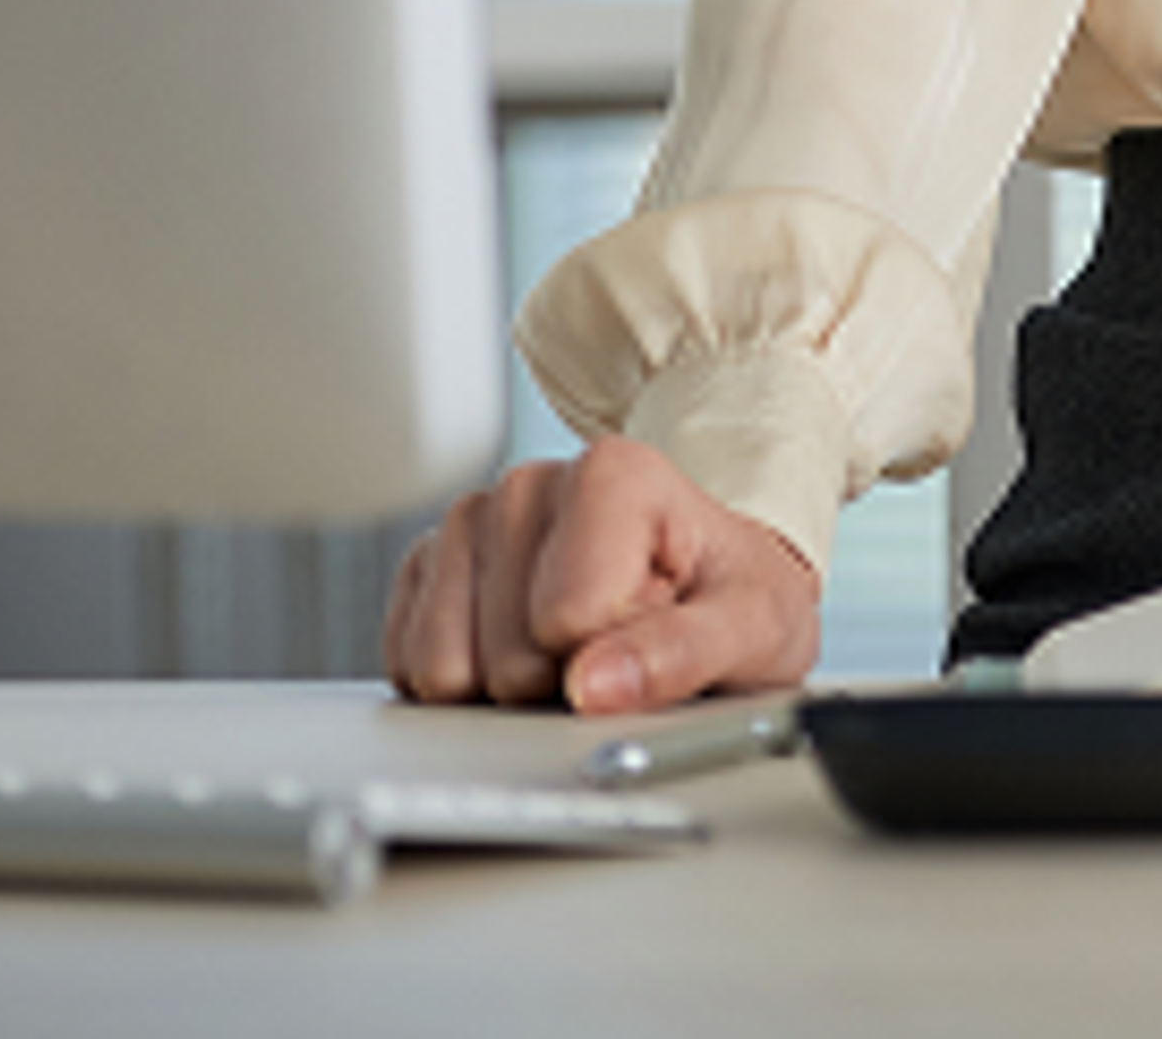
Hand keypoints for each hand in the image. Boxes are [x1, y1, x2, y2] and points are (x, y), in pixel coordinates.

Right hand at [381, 437, 820, 711]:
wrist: (704, 584)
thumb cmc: (729, 595)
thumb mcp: (755, 624)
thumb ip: (684, 653)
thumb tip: (593, 688)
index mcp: (612, 473)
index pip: (569, 620)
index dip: (614, 656)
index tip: (652, 627)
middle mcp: (530, 486)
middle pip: (506, 656)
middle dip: (560, 679)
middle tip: (616, 647)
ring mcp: (470, 524)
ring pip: (445, 668)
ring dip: (506, 689)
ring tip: (572, 647)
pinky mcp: (427, 571)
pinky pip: (406, 667)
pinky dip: (463, 688)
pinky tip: (520, 651)